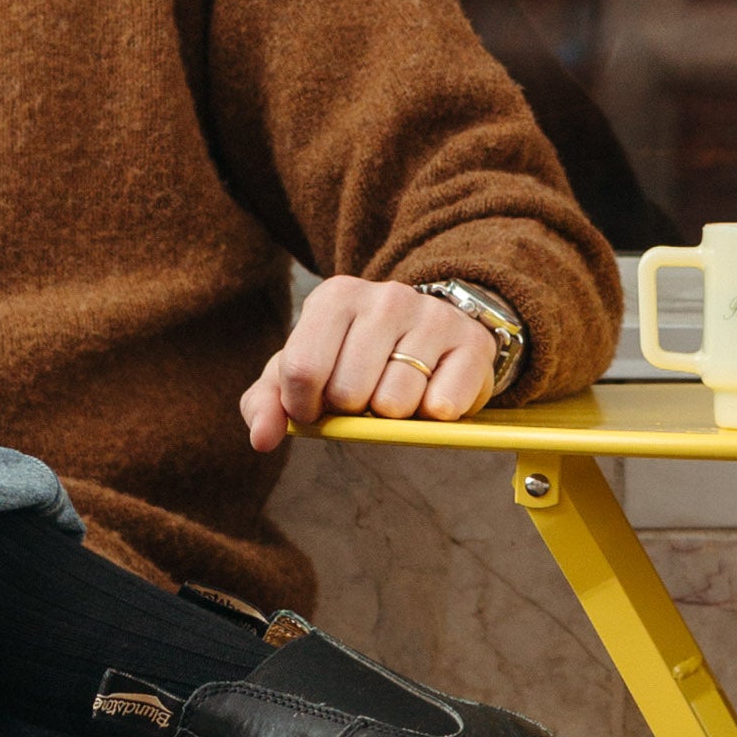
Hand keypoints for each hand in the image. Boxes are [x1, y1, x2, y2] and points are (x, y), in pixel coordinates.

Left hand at [245, 275, 499, 446]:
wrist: (431, 331)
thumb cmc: (355, 356)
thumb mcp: (306, 370)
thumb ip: (268, 401)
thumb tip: (263, 439)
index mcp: (336, 297)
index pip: (302, 369)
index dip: (304, 406)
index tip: (316, 408)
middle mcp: (386, 297)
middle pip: (348, 392)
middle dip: (352, 411)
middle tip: (365, 396)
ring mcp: (433, 316)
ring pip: (394, 403)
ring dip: (393, 416)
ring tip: (398, 392)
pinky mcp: (473, 344)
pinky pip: (442, 406)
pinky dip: (433, 416)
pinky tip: (432, 393)